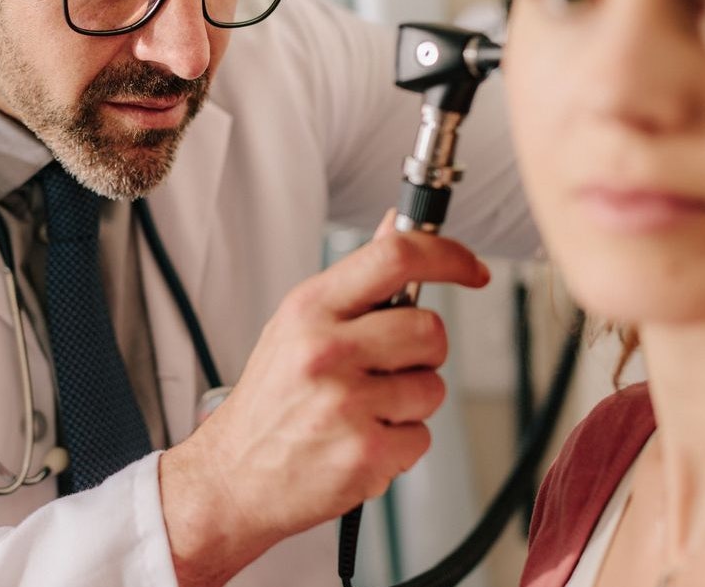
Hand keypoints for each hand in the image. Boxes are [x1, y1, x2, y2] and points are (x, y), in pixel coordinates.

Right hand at [159, 213, 490, 585]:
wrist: (232, 477)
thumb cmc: (269, 402)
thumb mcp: (296, 326)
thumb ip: (355, 281)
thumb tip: (396, 227)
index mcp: (310, 309)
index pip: (397, 258)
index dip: (448, 256)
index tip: (471, 269)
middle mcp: (326, 351)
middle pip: (430, 329)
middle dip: (422, 353)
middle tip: (386, 369)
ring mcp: (346, 404)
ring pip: (432, 388)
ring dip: (409, 404)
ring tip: (363, 412)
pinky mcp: (365, 453)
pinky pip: (422, 438)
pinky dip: (400, 446)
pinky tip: (360, 442)